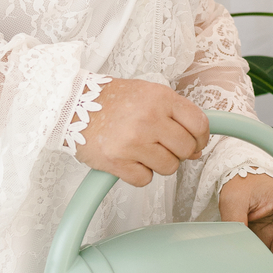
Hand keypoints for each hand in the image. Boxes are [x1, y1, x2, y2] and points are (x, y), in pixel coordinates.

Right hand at [74, 79, 208, 185]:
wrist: (72, 104)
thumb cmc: (112, 99)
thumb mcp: (148, 93)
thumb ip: (174, 115)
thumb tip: (197, 148)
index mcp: (160, 98)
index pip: (199, 124)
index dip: (201, 138)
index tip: (195, 143)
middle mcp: (149, 118)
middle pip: (185, 149)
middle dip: (179, 152)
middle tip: (163, 147)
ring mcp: (133, 141)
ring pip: (168, 167)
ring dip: (158, 164)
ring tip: (142, 151)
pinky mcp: (116, 161)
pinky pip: (145, 179)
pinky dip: (139, 173)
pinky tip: (128, 159)